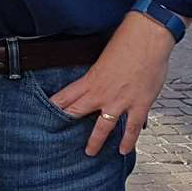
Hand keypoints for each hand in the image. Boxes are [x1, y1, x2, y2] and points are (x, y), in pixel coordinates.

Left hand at [49, 10, 175, 156]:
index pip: (66, 96)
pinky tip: (124, 150)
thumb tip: (98, 77)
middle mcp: (102, 92)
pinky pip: (131, 127)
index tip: (43, 116)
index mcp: (90, 78)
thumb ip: (99, 72)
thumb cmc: (128, 41)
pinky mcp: (139, 105)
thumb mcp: (104, 56)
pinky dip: (128, 140)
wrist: (148, 38)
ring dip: (96, 141)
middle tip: (57, 139)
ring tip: (90, 152)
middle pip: (78, 112)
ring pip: (103, 127)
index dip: (54, 107)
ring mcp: (120, 101)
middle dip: (67, 126)